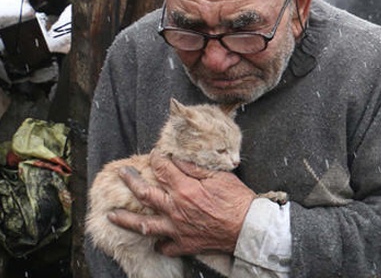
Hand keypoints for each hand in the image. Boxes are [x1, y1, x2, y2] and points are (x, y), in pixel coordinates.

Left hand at [108, 150, 255, 255]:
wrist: (248, 228)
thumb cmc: (237, 200)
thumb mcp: (219, 176)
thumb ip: (195, 167)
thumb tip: (178, 158)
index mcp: (185, 189)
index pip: (162, 169)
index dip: (156, 158)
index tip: (154, 155)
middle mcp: (175, 209)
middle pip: (144, 194)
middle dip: (130, 181)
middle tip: (122, 174)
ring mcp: (177, 229)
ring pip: (144, 225)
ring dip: (126, 219)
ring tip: (112, 215)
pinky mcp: (184, 244)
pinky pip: (164, 246)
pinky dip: (158, 243)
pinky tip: (154, 239)